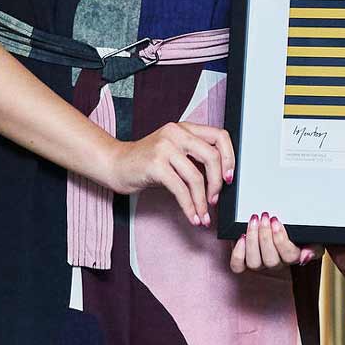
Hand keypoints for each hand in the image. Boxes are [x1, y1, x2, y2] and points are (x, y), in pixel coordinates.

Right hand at [104, 120, 234, 226]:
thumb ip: (194, 157)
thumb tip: (220, 180)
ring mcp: (165, 148)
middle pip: (212, 156)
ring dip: (203, 200)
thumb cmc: (146, 162)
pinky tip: (192, 216)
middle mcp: (177, 133)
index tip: (229, 177)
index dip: (230, 157)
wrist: (114, 164)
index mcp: (185, 128)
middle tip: (216, 199)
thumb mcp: (174, 152)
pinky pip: (180, 189)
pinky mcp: (155, 165)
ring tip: (203, 214)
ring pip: (196, 176)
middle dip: (217, 183)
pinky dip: (189, 206)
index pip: (220, 136)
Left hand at [230, 212, 320, 276]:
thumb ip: (313, 247)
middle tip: (264, 216)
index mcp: (293, 257)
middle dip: (265, 236)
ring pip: (254, 263)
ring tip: (254, 221)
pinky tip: (241, 237)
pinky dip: (238, 253)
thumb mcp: (311, 236)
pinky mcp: (244, 262)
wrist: (276, 225)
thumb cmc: (296, 233)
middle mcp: (276, 264)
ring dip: (252, 240)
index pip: (289, 256)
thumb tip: (305, 256)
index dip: (281, 240)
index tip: (276, 221)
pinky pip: (238, 266)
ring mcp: (259, 264)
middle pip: (270, 260)